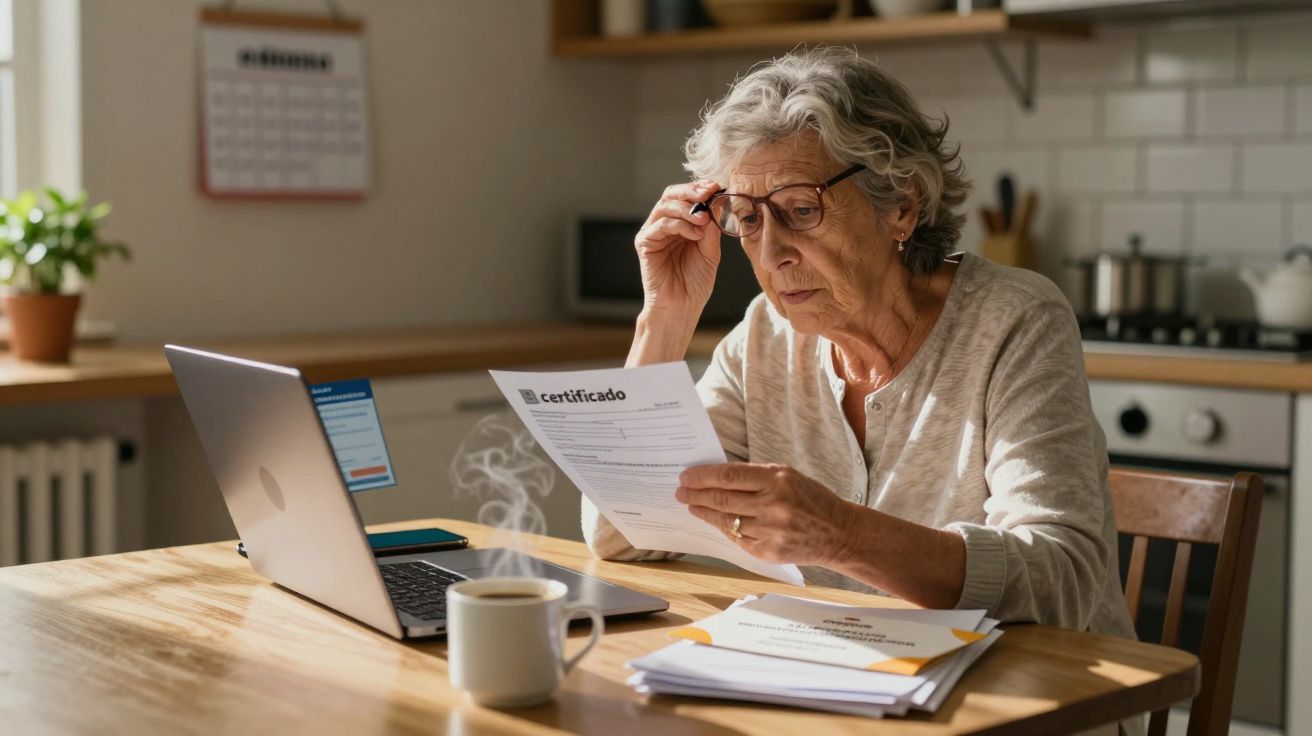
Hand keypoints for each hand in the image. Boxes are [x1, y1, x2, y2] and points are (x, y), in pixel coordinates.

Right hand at [634, 180, 722, 316]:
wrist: (682, 306)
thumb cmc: (695, 282)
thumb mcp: (710, 250)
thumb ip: (712, 227)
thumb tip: (718, 201)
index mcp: (680, 223)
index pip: (686, 197)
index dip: (700, 188)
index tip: (717, 187)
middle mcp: (663, 224)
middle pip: (672, 195)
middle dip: (691, 191)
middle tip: (708, 193)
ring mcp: (652, 233)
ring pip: (665, 206)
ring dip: (687, 209)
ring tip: (704, 219)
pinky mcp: (644, 243)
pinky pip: (661, 225)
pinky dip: (680, 225)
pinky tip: (695, 235)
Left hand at [675, 463, 854, 565]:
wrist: (839, 533)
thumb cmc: (811, 499)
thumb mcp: (787, 477)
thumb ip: (755, 476)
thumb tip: (716, 476)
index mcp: (778, 480)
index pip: (729, 476)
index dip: (703, 476)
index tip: (687, 476)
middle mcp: (773, 505)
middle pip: (722, 499)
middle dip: (696, 494)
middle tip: (681, 491)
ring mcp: (770, 531)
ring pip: (726, 521)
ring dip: (704, 512)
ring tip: (692, 506)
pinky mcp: (768, 552)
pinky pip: (737, 539)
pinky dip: (723, 529)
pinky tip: (715, 522)